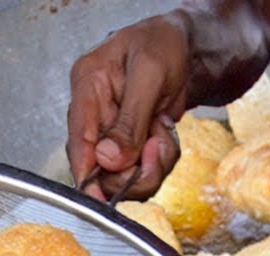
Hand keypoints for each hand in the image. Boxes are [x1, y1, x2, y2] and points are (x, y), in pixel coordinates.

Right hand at [67, 16, 187, 201]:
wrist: (191, 47)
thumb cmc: (166, 44)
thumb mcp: (149, 74)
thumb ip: (129, 119)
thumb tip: (107, 158)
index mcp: (88, 86)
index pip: (77, 140)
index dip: (86, 174)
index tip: (98, 198)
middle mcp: (97, 112)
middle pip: (102, 166)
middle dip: (134, 168)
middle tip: (157, 146)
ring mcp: (115, 130)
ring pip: (126, 172)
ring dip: (152, 163)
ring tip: (164, 132)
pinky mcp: (133, 141)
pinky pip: (145, 167)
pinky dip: (162, 158)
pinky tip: (166, 132)